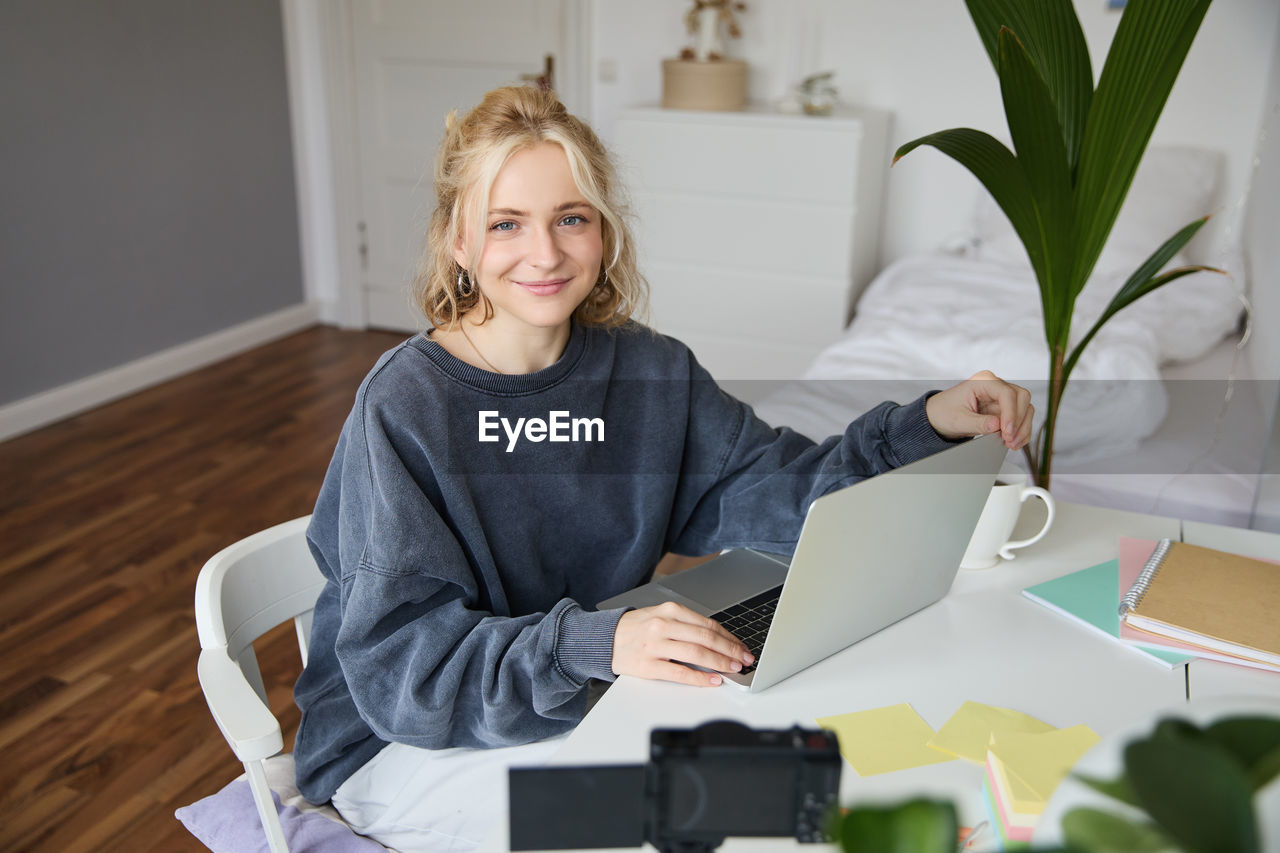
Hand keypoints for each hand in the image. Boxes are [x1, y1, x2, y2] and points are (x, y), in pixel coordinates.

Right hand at [611, 602, 753, 686]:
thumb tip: (718, 640)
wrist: (603, 639)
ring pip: (696, 654)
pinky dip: (700, 678)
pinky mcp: (647, 665)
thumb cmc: (635, 629)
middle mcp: (663, 625)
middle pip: (706, 638)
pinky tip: (712, 680)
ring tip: (733, 669)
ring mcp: (655, 645)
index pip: (708, 624)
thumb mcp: (660, 616)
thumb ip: (686, 625)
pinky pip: (680, 673)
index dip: (729, 637)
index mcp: (669, 610)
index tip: (742, 647)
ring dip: (720, 663)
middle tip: (744, 659)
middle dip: (730, 650)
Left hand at [925, 370, 1033, 449]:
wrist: (937, 417)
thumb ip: (978, 423)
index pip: (1006, 393)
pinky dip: (1021, 431)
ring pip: (1025, 408)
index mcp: (983, 381)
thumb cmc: (943, 412)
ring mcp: (1001, 398)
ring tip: (1012, 444)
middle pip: (1021, 398)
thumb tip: (998, 426)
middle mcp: (995, 386)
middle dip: (1019, 421)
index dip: (1011, 413)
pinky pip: (1021, 418)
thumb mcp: (958, 420)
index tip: (1007, 431)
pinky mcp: (1004, 409)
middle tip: (1010, 439)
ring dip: (1022, 428)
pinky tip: (1014, 442)